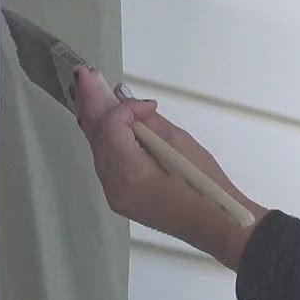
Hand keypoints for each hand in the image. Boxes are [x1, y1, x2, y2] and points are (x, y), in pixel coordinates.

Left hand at [71, 66, 266, 266]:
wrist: (216, 225)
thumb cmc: (206, 186)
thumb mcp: (182, 146)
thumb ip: (149, 122)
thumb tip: (124, 99)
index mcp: (130, 174)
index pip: (111, 128)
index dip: (125, 108)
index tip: (150, 104)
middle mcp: (114, 185)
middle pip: (96, 137)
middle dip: (90, 103)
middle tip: (83, 74)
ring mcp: (114, 194)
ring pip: (97, 149)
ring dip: (94, 119)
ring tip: (88, 91)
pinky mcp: (120, 196)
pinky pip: (106, 160)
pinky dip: (105, 138)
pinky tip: (103, 120)